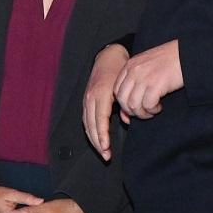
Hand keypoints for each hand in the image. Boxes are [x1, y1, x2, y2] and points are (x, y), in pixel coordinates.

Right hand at [83, 43, 128, 160]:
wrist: (108, 56)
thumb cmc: (120, 70)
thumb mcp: (125, 85)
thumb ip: (126, 105)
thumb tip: (127, 121)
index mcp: (101, 94)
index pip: (100, 121)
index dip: (102, 136)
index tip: (107, 149)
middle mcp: (90, 98)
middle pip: (91, 126)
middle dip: (98, 143)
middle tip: (106, 156)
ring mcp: (86, 100)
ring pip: (87, 125)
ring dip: (94, 140)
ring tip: (103, 151)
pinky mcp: (86, 101)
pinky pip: (86, 120)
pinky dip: (91, 132)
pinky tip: (97, 140)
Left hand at [114, 39, 183, 119]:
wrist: (187, 53)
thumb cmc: (169, 61)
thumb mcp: (147, 68)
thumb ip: (135, 84)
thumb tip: (126, 114)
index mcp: (130, 65)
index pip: (116, 90)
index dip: (123, 104)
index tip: (133, 109)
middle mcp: (134, 71)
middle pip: (122, 100)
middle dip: (131, 111)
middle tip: (144, 112)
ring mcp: (144, 78)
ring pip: (133, 105)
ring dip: (143, 113)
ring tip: (152, 110)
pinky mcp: (155, 85)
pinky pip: (147, 105)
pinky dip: (152, 110)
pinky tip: (159, 106)